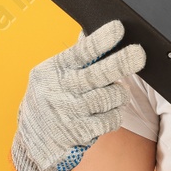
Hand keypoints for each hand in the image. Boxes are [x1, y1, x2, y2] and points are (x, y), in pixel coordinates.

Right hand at [11, 19, 146, 170]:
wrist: (32, 140)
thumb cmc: (48, 99)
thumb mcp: (51, 75)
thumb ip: (74, 59)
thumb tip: (95, 34)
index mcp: (54, 69)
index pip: (81, 52)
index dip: (101, 40)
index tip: (119, 29)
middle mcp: (60, 89)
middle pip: (98, 74)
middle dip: (121, 62)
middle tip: (139, 54)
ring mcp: (69, 112)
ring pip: (109, 97)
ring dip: (118, 94)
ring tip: (115, 93)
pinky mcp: (79, 132)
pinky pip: (110, 119)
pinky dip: (114, 114)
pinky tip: (107, 112)